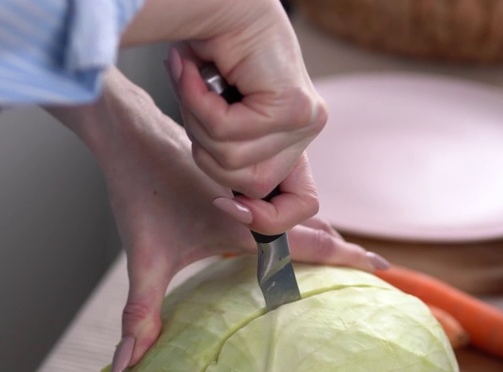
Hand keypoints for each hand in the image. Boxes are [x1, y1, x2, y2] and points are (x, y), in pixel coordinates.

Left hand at [48, 71, 384, 371]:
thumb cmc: (140, 189)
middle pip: (318, 227)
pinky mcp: (241, 178)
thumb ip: (140, 314)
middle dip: (344, 250)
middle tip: (376, 270)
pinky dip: (297, 219)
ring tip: (343, 257)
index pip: (314, 243)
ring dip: (323, 232)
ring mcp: (255, 186)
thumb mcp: (143, 258)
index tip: (385, 269)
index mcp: (252, 222)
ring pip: (301, 212)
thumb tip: (126, 366)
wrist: (130, 130)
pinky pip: (283, 201)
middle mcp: (263, 201)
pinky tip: (293, 235)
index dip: (349, 258)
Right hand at [124, 0, 327, 234]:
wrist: (215, 0)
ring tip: (195, 81)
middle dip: (208, 151)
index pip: (301, 205)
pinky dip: (197, 103)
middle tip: (197, 104)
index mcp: (291, 138)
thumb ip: (226, 156)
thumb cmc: (207, 50)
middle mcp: (307, 129)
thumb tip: (230, 206)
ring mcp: (306, 119)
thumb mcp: (215, 120)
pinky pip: (230, 133)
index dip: (264, 219)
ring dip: (198, 122)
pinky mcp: (296, 107)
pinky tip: (195, 71)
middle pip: (251, 186)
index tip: (225, 206)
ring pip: (236, 163)